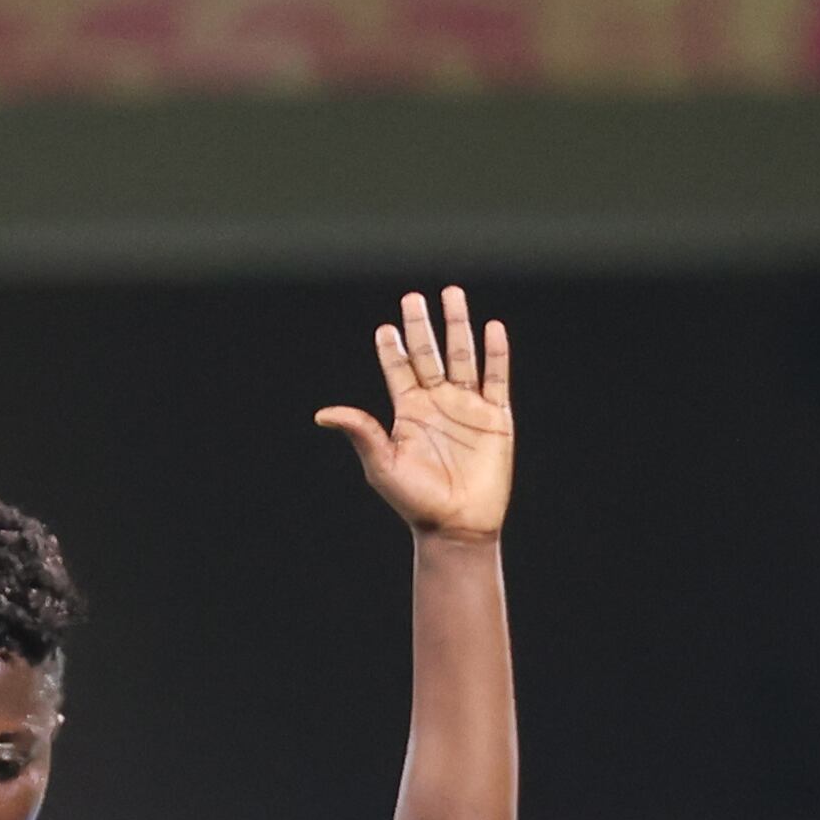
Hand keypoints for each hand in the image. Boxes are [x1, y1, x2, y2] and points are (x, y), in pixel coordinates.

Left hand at [316, 287, 514, 544]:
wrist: (457, 526)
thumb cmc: (416, 501)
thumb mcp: (382, 465)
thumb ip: (361, 433)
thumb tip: (323, 414)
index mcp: (409, 412)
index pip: (399, 370)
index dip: (392, 348)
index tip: (386, 327)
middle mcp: (437, 403)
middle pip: (429, 354)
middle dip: (422, 325)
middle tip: (414, 297)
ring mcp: (467, 406)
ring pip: (463, 356)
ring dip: (458, 326)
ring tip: (453, 294)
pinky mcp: (495, 417)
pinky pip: (496, 377)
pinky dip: (496, 353)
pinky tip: (492, 328)